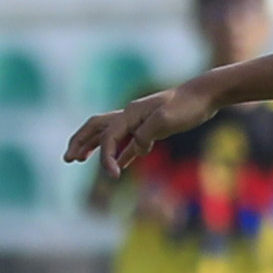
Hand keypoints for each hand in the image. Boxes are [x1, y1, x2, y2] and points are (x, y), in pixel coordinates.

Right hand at [65, 80, 215, 176]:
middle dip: (80, 143)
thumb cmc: (187, 106)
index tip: (113, 176)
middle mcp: (129, 115)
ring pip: (108, 134)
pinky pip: (128, 141)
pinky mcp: (150, 127)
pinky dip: (119, 152)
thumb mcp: (166, 120)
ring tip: (78, 158)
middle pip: (96, 128)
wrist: (204, 96)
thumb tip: (135, 148)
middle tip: (68, 159)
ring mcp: (139, 120)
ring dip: (92, 146)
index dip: (106, 157)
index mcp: (130, 113)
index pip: (108, 137)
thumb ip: (146, 134)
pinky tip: (117, 164)